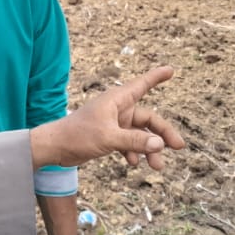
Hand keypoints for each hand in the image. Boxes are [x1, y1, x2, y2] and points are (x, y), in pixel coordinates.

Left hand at [30, 66, 183, 168]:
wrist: (55, 147)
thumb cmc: (78, 136)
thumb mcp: (109, 138)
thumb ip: (135, 141)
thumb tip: (160, 143)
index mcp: (117, 100)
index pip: (142, 85)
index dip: (157, 77)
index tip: (171, 69)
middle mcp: (117, 109)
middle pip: (148, 118)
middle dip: (162, 133)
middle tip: (179, 147)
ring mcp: (113, 123)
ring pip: (140, 134)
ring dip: (149, 148)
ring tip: (157, 165)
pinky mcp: (108, 136)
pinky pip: (129, 143)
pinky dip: (134, 152)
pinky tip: (133, 163)